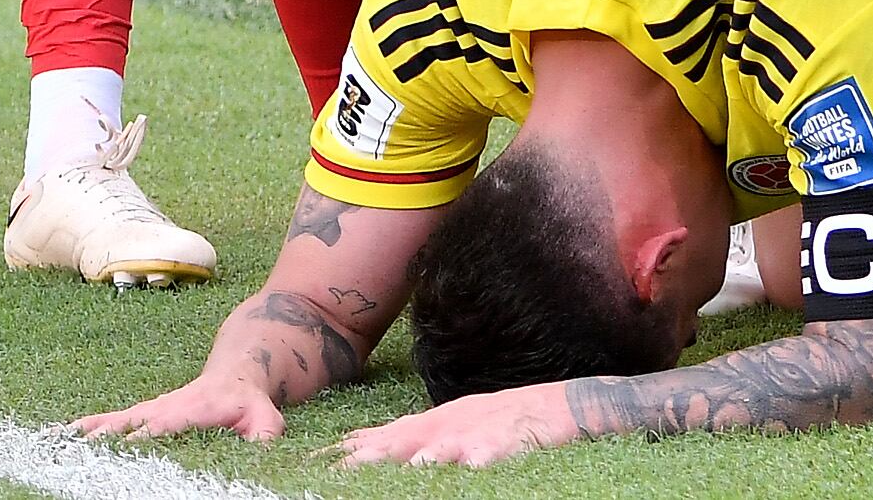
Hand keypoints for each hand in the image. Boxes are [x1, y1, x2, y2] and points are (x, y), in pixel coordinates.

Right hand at [74, 371, 286, 444]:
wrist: (240, 369)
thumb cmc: (252, 400)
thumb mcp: (266, 418)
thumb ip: (265, 434)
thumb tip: (262, 446)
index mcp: (189, 411)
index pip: (159, 429)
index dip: (138, 440)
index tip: (115, 453)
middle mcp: (164, 409)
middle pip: (126, 426)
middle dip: (102, 439)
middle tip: (73, 453)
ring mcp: (152, 410)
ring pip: (114, 422)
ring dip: (87, 432)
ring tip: (57, 442)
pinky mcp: (147, 413)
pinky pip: (115, 421)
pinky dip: (89, 427)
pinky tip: (66, 433)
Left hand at [339, 385, 574, 467]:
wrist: (558, 404)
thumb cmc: (500, 420)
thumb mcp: (450, 425)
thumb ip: (412, 438)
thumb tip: (368, 449)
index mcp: (432, 424)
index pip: (383, 436)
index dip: (350, 449)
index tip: (313, 462)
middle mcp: (449, 425)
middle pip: (405, 440)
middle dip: (373, 454)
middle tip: (341, 468)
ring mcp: (480, 431)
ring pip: (448, 444)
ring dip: (426, 456)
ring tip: (410, 466)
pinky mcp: (513, 439)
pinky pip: (497, 449)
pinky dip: (484, 457)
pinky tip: (474, 466)